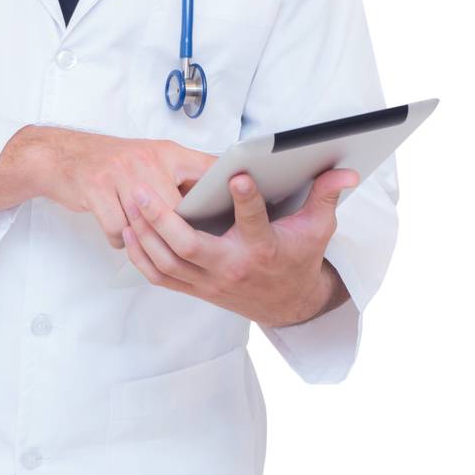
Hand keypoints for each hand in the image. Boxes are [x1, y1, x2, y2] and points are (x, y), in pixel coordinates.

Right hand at [29, 127, 217, 248]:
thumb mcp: (154, 157)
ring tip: (142, 235)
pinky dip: (119, 239)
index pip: (208, 168)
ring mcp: (121, 174)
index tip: (239, 210)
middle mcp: (147, 160)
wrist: (65, 156)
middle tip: (180, 244)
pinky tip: (118, 230)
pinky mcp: (97, 189)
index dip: (226, 189)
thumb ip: (184, 175)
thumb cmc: (114, 162)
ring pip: (145, 223)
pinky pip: (118, 230)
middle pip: (177, 209)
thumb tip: (221, 199)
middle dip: (177, 231)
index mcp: (168, 153)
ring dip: (143, 237)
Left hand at [121, 168, 359, 326]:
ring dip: (144, 235)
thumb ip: (326, 196)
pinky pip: (160, 277)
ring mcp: (210, 283)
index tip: (238, 176)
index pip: (254, 223)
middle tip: (142, 190)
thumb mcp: (318, 228)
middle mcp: (232, 268)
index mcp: (263, 250)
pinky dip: (140, 257)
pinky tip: (128, 232)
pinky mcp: (196, 290)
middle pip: (189, 247)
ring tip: (130, 204)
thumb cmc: (299, 257)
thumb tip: (347, 171)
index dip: (247, 200)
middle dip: (162, 219)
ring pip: (167, 262)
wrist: (287, 303)